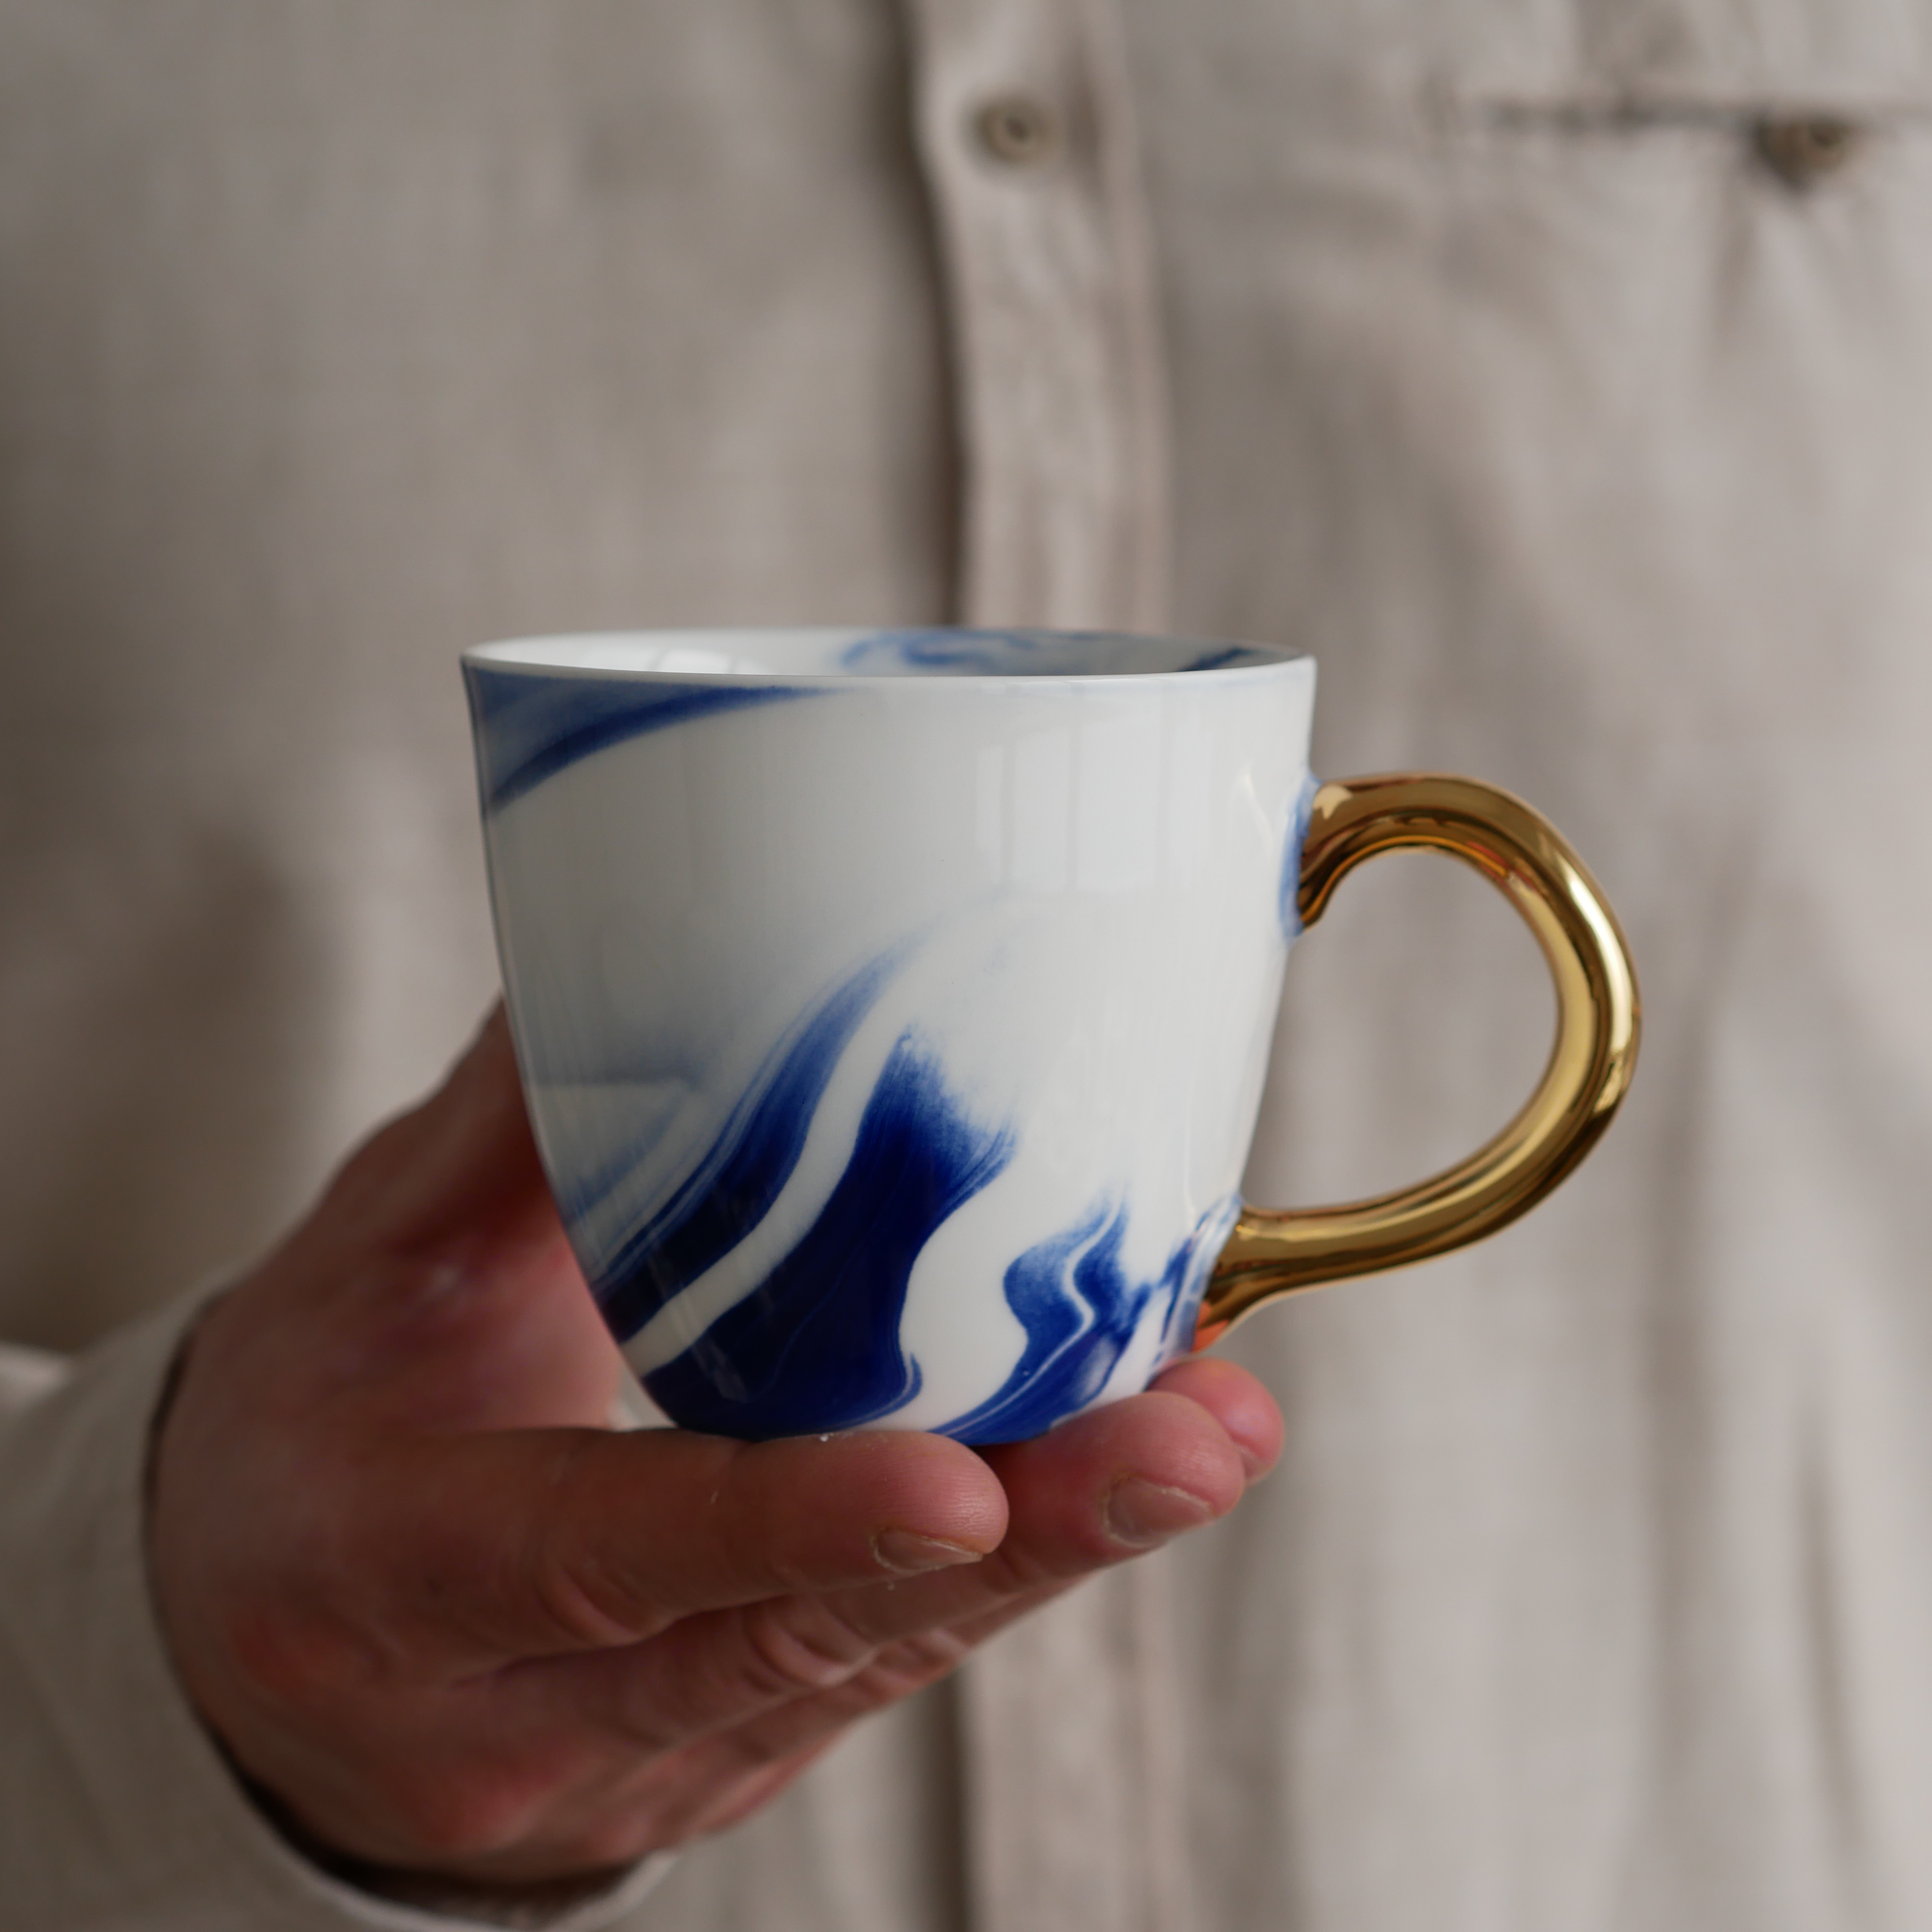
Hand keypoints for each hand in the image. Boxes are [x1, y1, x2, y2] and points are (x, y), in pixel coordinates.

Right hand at [150, 1011, 1281, 1888]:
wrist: (245, 1651)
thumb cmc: (304, 1437)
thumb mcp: (362, 1272)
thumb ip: (508, 1126)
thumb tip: (638, 944)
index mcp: (383, 1575)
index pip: (594, 1560)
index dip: (783, 1524)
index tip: (960, 1480)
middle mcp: (515, 1713)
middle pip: (789, 1644)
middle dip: (1013, 1547)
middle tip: (1191, 1444)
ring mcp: (632, 1763)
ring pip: (867, 1666)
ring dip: (1050, 1554)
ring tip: (1206, 1437)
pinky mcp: (719, 1753)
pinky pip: (877, 1665)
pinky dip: (1001, 1569)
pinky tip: (1115, 1471)